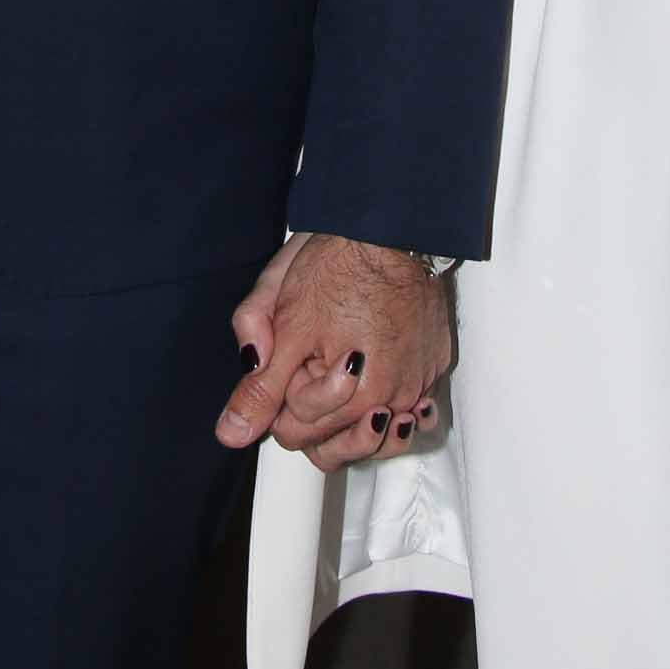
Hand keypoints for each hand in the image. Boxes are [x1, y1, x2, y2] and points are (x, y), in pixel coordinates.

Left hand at [216, 233, 450, 472]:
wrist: (391, 223)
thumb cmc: (338, 264)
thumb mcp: (284, 322)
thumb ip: (260, 386)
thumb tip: (232, 433)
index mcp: (349, 396)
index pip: (297, 434)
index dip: (280, 402)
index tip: (285, 366)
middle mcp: (392, 400)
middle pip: (338, 445)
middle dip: (314, 416)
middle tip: (308, 368)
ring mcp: (419, 382)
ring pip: (381, 436)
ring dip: (356, 422)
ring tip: (341, 382)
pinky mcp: (436, 362)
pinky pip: (415, 405)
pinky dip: (397, 402)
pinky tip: (380, 384)